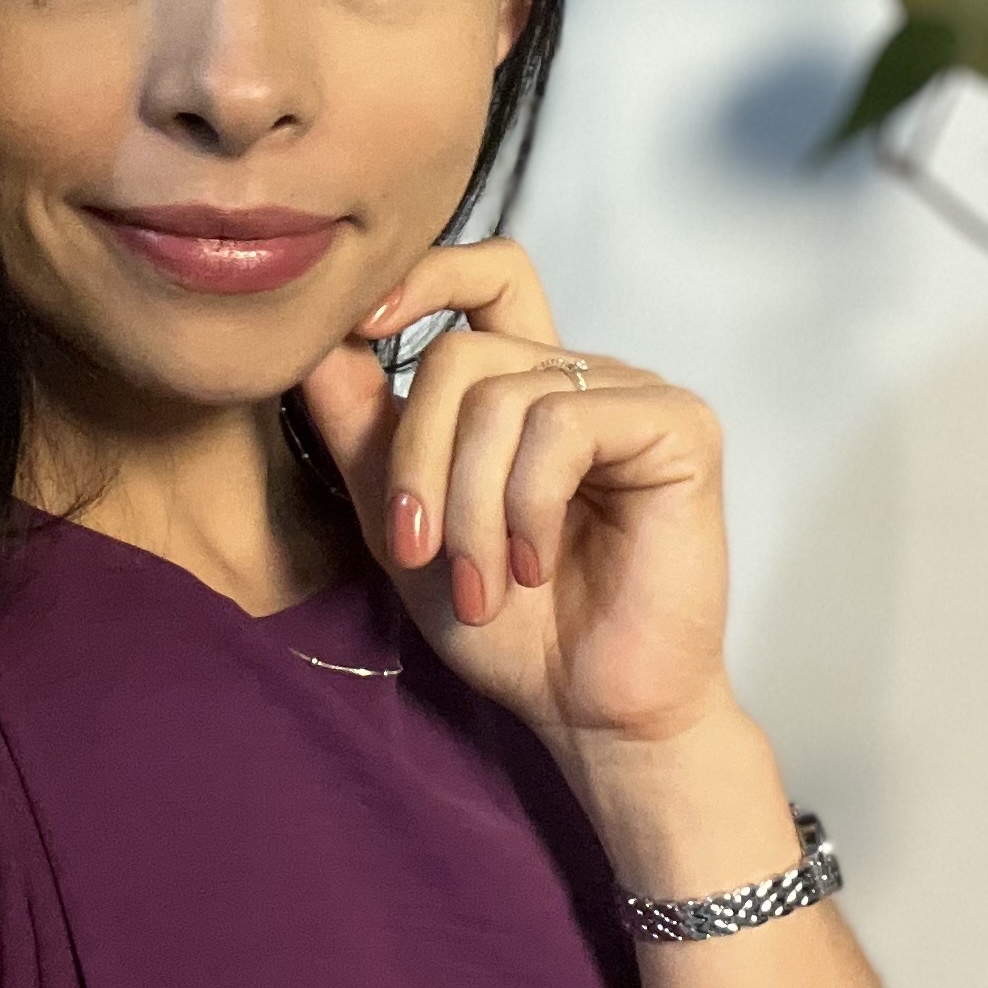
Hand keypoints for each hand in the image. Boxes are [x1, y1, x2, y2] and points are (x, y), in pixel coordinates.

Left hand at [296, 238, 732, 759]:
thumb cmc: (509, 631)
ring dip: (468, 504)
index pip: (484, 274)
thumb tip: (309, 344)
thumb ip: (362, 434)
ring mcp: (633, 396)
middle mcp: (580, 377)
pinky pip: (562, 425)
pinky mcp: (678, 427)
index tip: (357, 327)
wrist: (591, 713)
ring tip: (480, 585)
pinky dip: (526, 505)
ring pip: (500, 395)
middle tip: (415, 549)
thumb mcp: (403, 525)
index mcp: (524, 386)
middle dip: (414, 457)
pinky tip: (534, 566)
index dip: (421, 278)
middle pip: (459, 350)